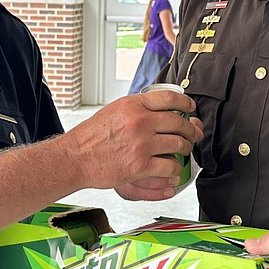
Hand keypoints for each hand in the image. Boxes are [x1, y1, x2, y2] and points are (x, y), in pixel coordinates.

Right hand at [63, 90, 203, 194]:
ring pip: (178, 144)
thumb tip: (158, 110)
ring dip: (186, 148)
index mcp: (133, 105)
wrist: (76, 157)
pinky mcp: (141, 165)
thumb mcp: (114, 111)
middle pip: (178, 122)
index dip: (185, 104)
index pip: (169, 98)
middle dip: (190, 129)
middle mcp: (140, 121)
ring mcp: (142, 144)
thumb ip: (136, 109)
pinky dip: (175, 169)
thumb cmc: (91, 137)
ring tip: (184, 150)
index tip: (190, 109)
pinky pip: (169, 166)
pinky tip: (173, 169)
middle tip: (192, 133)